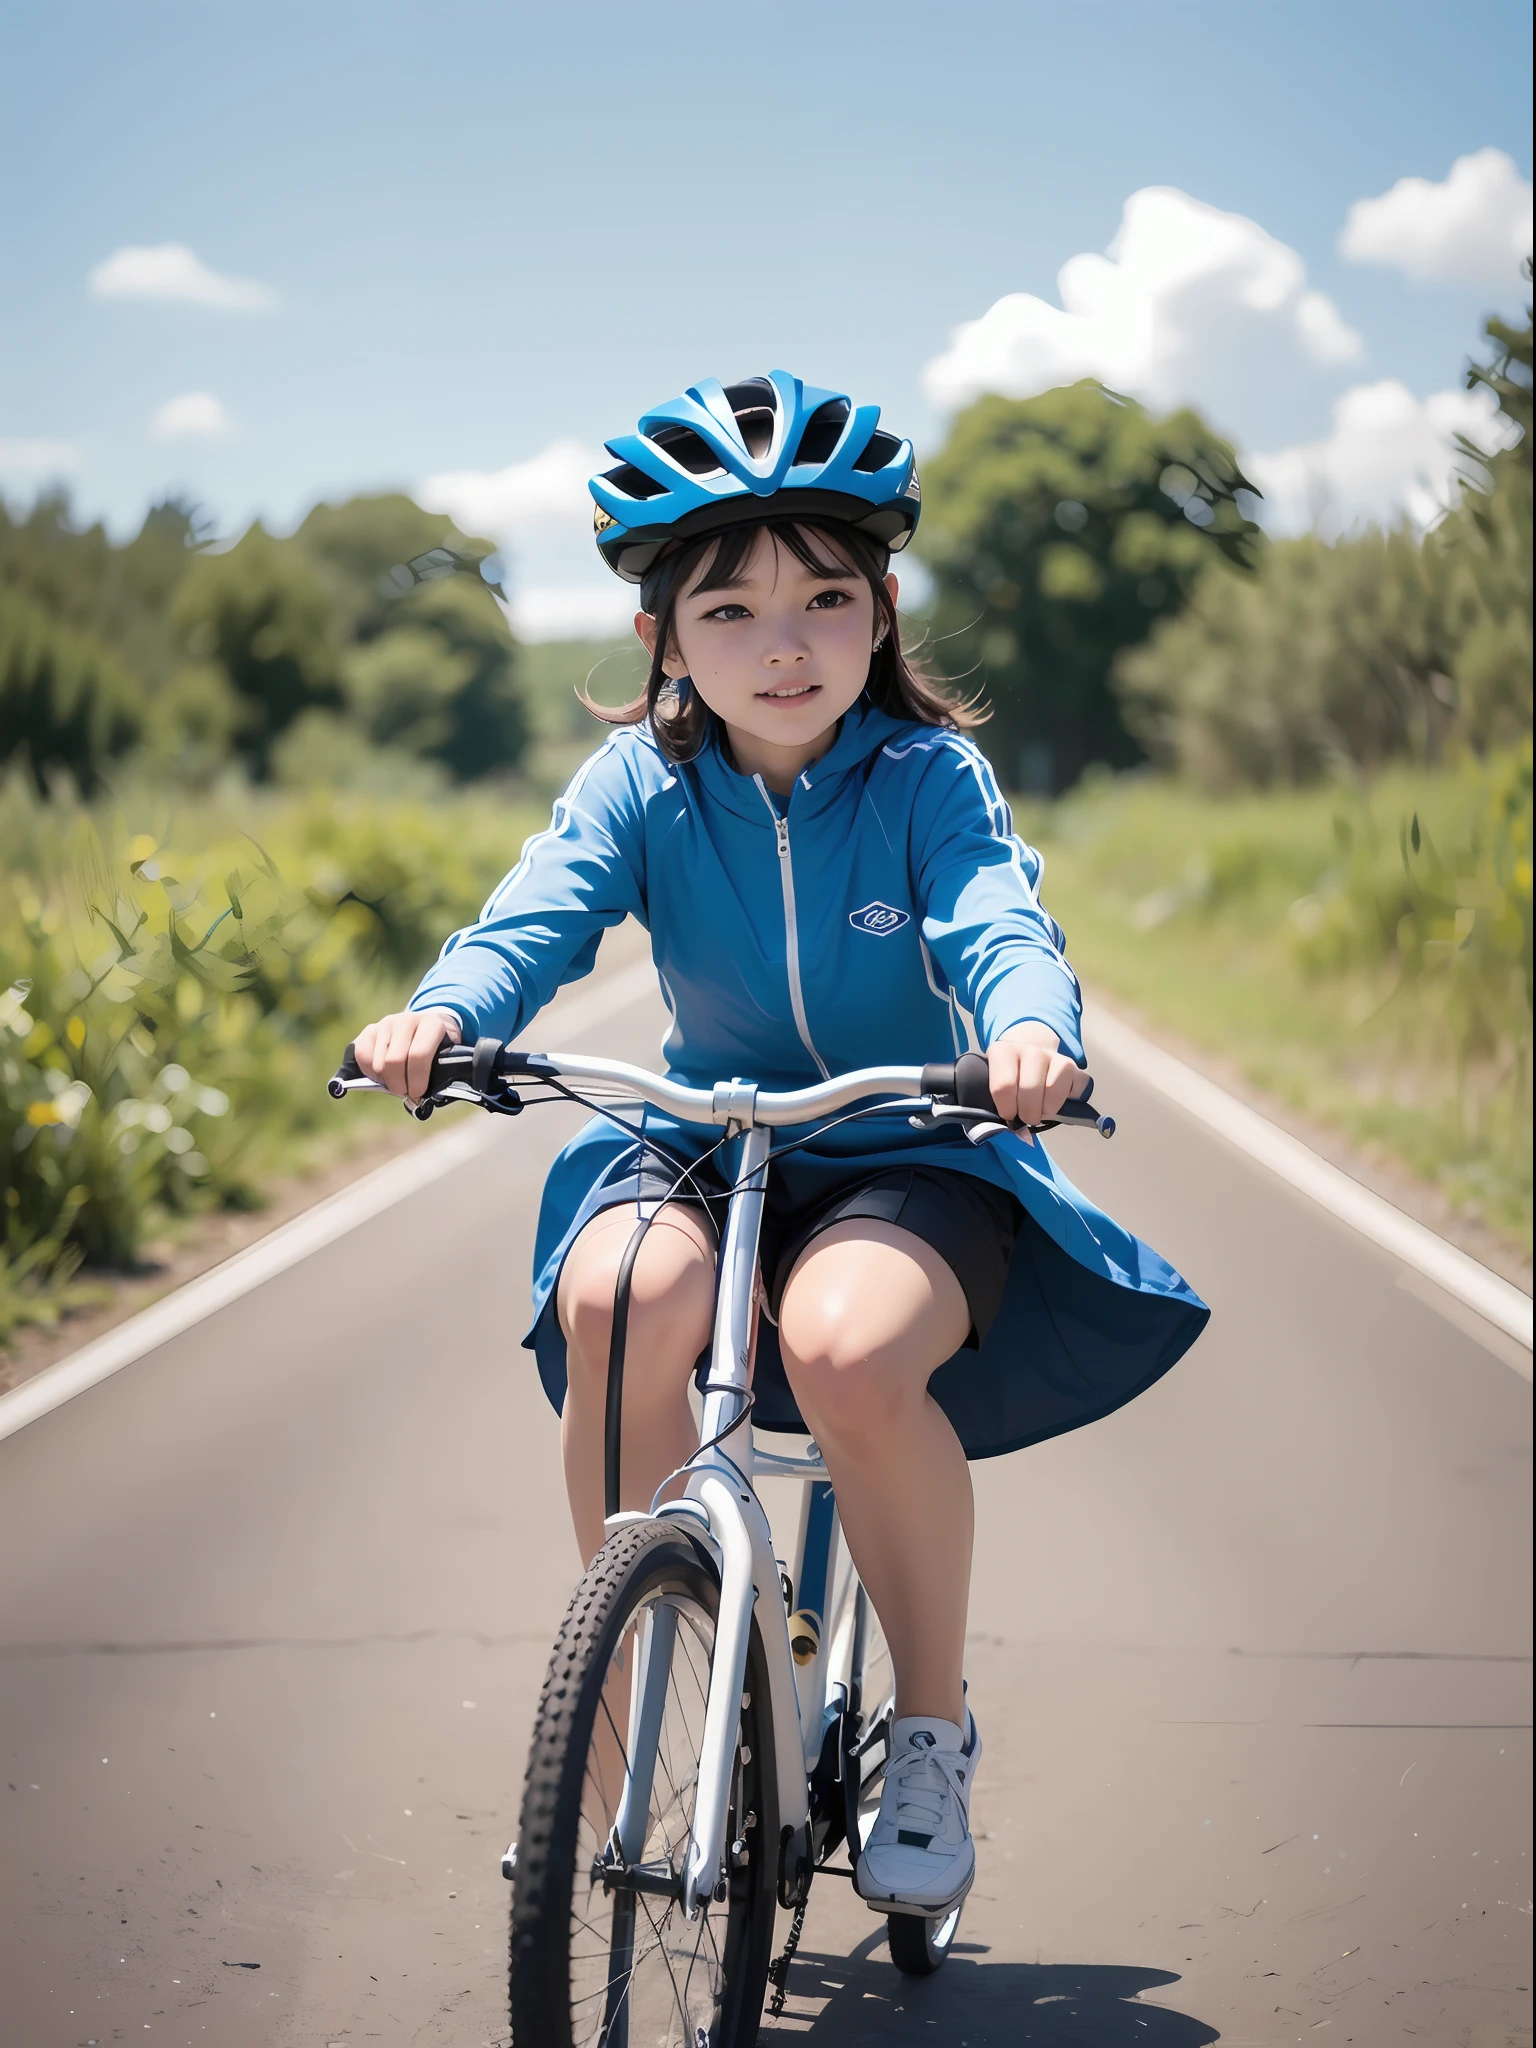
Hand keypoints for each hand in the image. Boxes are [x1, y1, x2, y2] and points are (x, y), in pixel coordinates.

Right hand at [353, 1007, 461, 1101]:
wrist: (426, 1025)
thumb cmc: (438, 1047)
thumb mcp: (449, 1054)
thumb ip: (442, 1070)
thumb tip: (429, 1096)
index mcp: (432, 1024)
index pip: (419, 1054)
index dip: (417, 1079)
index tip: (418, 1093)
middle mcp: (407, 1020)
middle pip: (394, 1061)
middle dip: (399, 1084)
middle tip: (405, 1091)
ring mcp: (386, 1023)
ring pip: (378, 1063)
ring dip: (386, 1081)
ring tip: (397, 1083)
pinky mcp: (370, 1029)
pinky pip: (362, 1056)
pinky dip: (369, 1073)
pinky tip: (383, 1076)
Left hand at [986, 1021, 1087, 1139]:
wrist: (1027, 1053)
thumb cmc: (1009, 1076)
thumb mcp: (994, 1083)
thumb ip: (999, 1103)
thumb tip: (1017, 1131)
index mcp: (1003, 1052)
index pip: (1004, 1087)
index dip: (1007, 1109)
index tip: (1008, 1115)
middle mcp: (1031, 1050)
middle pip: (1030, 1089)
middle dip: (1028, 1113)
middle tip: (1026, 1117)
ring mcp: (1054, 1056)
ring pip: (1053, 1089)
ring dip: (1047, 1109)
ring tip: (1041, 1111)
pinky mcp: (1072, 1065)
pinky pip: (1077, 1089)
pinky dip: (1070, 1101)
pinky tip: (1058, 1101)